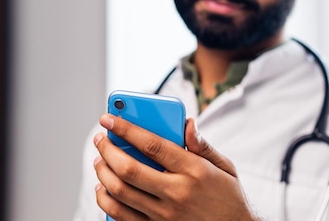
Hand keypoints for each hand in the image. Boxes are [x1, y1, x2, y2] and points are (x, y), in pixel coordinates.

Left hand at [93, 114, 260, 220]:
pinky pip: (121, 217)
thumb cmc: (228, 197)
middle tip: (100, 139)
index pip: (152, 144)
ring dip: (103, 174)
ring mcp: (165, 216)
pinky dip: (106, 201)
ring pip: (120, 193)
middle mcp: (177, 193)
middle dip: (108, 150)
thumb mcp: (225, 167)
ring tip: (100, 161)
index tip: (110, 118)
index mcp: (194, 171)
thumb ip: (203, 145)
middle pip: (129, 168)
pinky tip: (104, 189)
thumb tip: (187, 123)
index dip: (126, 129)